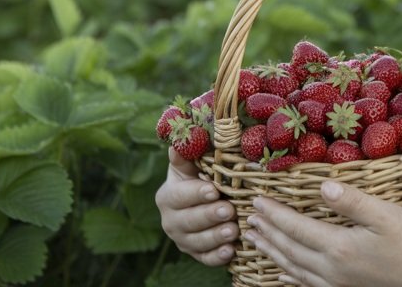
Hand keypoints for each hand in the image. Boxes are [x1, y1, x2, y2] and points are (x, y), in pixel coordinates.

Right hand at [155, 147, 238, 265]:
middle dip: (209, 216)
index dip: (195, 194)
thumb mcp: (190, 164)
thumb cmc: (198, 176)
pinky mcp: (196, 253)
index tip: (213, 190)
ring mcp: (183, 240)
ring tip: (234, 230)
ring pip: (197, 242)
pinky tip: (231, 251)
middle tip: (230, 210)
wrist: (201, 200)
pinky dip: (217, 257)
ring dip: (216, 237)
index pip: (179, 196)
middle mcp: (170, 221)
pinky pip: (205, 258)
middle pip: (188, 221)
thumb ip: (186, 156)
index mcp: (167, 196)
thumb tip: (177, 143)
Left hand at [244, 180, 401, 286]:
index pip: (295, 227)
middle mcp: (330, 268)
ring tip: (255, 240)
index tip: (256, 200)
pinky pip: (305, 284)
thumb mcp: (386, 215)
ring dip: (271, 252)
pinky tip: (281, 273)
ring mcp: (334, 283)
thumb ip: (352, 201)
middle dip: (267, 231)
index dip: (274, 214)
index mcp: (338, 246)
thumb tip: (322, 187)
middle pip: (288, 248)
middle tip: (249, 218)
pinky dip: (288, 276)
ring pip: (292, 268)